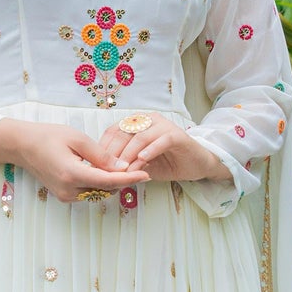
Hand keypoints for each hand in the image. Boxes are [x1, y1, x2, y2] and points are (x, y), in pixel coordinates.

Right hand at [0, 119, 147, 202]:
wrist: (22, 145)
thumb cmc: (48, 136)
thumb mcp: (77, 139)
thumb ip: (100, 155)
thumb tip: (122, 166)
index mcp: (72, 174)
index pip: (108, 181)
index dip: (129, 179)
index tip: (146, 174)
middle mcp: (68, 190)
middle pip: (105, 189)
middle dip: (123, 180)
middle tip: (139, 167)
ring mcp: (65, 195)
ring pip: (98, 192)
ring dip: (111, 182)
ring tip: (124, 168)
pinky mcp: (63, 196)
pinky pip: (88, 191)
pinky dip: (99, 183)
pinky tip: (105, 171)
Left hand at [94, 114, 229, 183]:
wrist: (196, 165)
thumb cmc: (167, 163)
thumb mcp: (141, 165)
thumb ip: (125, 163)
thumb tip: (104, 171)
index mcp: (137, 123)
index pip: (113, 131)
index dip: (103, 147)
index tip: (96, 164)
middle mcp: (148, 120)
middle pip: (123, 132)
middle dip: (113, 153)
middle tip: (108, 170)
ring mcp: (163, 126)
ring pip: (140, 136)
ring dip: (129, 154)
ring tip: (124, 170)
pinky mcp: (177, 135)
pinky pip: (161, 140)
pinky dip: (150, 150)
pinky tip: (143, 161)